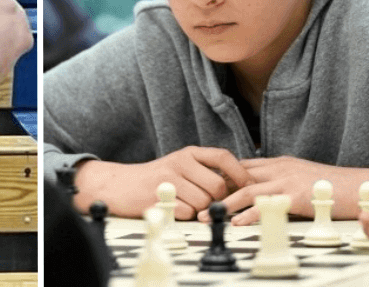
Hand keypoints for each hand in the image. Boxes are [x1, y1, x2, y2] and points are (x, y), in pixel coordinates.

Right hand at [73, 146, 252, 219]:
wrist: (120, 185)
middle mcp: (179, 162)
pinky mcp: (159, 197)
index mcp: (188, 153)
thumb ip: (204, 170)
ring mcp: (169, 179)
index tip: (248, 186)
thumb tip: (237, 184)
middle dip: (217, 199)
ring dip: (199, 210)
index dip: (240, 172)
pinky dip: (184, 216)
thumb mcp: (180, 166)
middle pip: (217, 185)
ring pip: (203, 202)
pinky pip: (186, 213)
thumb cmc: (156, 178)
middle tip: (207, 203)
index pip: (223, 157)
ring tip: (185, 205)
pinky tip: (173, 209)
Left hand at [208, 158, 368, 225]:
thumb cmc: (335, 187)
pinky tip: (236, 223)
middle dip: (215, 190)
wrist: (362, 186)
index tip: (202, 191)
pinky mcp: (296, 195)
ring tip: (206, 216)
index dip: (221, 179)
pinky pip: (266, 205)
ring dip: (223, 204)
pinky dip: (248, 214)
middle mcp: (279, 167)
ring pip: (246, 189)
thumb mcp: (303, 179)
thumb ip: (283, 183)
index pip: (242, 167)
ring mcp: (287, 179)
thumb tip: (264, 197)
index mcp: (280, 163)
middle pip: (237, 175)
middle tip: (195, 204)